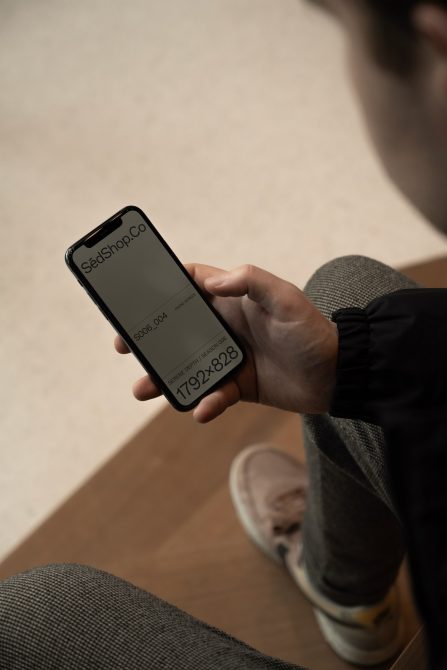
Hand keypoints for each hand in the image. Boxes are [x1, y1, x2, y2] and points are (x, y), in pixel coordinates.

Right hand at [114, 264, 337, 422]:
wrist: (339, 377)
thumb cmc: (313, 331)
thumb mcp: (286, 299)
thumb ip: (251, 281)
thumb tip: (212, 282)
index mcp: (233, 300)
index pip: (192, 284)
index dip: (164, 284)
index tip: (135, 292)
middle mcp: (225, 327)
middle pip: (177, 329)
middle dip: (148, 337)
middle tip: (123, 345)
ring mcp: (229, 357)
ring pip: (186, 365)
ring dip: (163, 376)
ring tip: (142, 389)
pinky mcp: (237, 385)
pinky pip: (213, 394)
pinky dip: (205, 402)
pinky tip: (201, 409)